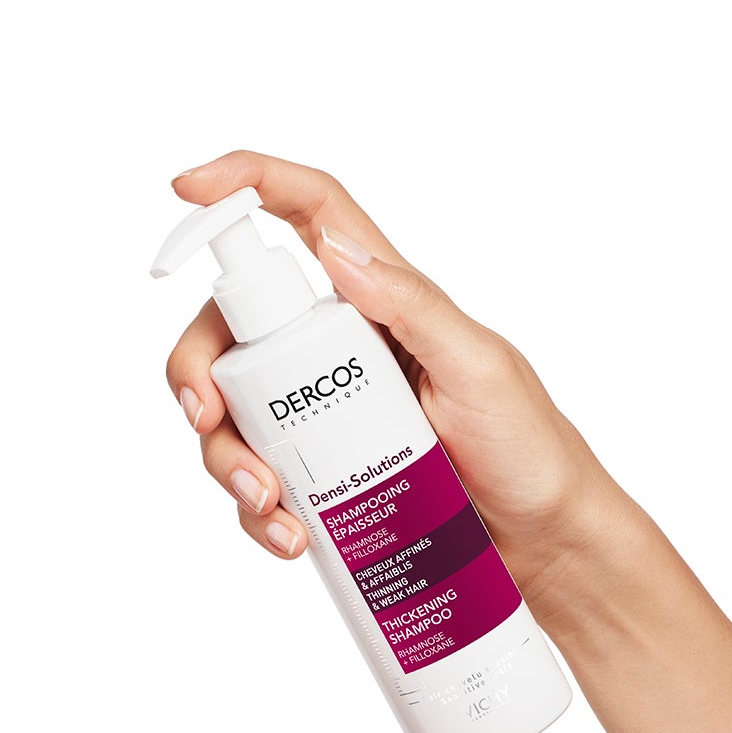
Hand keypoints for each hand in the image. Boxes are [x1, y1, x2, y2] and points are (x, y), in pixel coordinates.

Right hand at [164, 150, 612, 598]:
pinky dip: (258, 516)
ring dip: (228, 461)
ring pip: (234, 417)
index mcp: (379, 301)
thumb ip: (413, 305)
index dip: (244, 185)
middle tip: (206, 421)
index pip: (306, 215)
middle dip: (197, 374)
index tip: (185, 188)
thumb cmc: (529, 449)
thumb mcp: (479, 368)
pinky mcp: (323, 479)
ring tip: (271, 506)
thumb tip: (336, 247)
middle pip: (234, 333)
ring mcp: (325, 417)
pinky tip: (291, 541)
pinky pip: (260, 486)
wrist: (546, 547)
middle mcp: (340, 351)